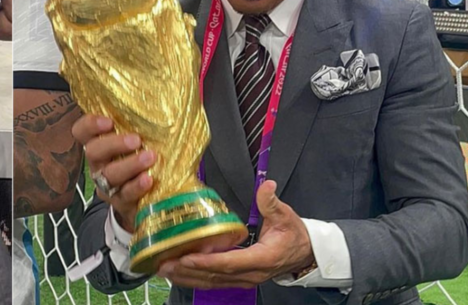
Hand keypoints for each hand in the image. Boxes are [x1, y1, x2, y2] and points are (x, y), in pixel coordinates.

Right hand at [71, 114, 154, 231]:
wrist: (151, 196)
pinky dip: (136, 186)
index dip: (90, 124)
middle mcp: (99, 163)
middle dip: (113, 144)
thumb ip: (147, 121)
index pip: (82, 131)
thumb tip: (169, 97)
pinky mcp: (120, 201)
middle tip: (136, 140)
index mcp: (101, 142)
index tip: (109, 121)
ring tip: (150, 158)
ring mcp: (107, 184)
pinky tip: (149, 179)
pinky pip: (125, 194)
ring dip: (129, 165)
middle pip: (93, 151)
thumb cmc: (147, 157)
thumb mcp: (144, 137)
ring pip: (109, 174)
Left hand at [157, 181, 314, 288]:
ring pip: (211, 282)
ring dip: (186, 277)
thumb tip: (267, 186)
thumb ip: (272, 202)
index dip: (207, 262)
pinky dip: (194, 278)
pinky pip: (213, 281)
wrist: (305, 254)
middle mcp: (250, 273)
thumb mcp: (286, 216)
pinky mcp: (238, 279)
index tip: (186, 258)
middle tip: (163, 263)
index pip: (230, 262)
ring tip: (163, 268)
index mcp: (261, 258)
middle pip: (214, 276)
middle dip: (187, 271)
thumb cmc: (294, 235)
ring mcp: (244, 279)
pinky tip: (178, 273)